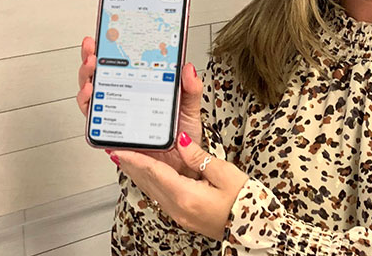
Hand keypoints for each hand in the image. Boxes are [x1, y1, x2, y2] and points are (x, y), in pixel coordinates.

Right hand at [76, 36, 204, 178]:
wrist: (183, 168)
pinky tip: (90, 94)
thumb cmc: (184, 138)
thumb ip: (190, 89)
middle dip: (92, 58)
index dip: (111, 49)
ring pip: (92, 94)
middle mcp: (126, 101)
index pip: (122, 65)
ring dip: (86, 78)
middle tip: (93, 48)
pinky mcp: (112, 135)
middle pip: (101, 76)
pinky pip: (94, 120)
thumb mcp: (190, 108)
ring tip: (90, 67)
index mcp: (143, 89)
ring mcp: (117, 116)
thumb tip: (187, 67)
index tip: (107, 35)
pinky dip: (88, 106)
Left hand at [108, 132, 247, 240]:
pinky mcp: (186, 216)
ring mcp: (181, 214)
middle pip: (149, 183)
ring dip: (139, 174)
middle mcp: (179, 208)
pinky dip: (151, 183)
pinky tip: (149, 175)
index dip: (135, 159)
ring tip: (127, 160)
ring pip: (153, 190)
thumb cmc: (246, 203)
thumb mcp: (225, 173)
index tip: (120, 149)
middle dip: (131, 166)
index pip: (154, 172)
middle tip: (115, 150)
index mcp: (186, 196)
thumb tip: (181, 142)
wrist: (256, 229)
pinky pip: (161, 196)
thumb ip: (198, 157)